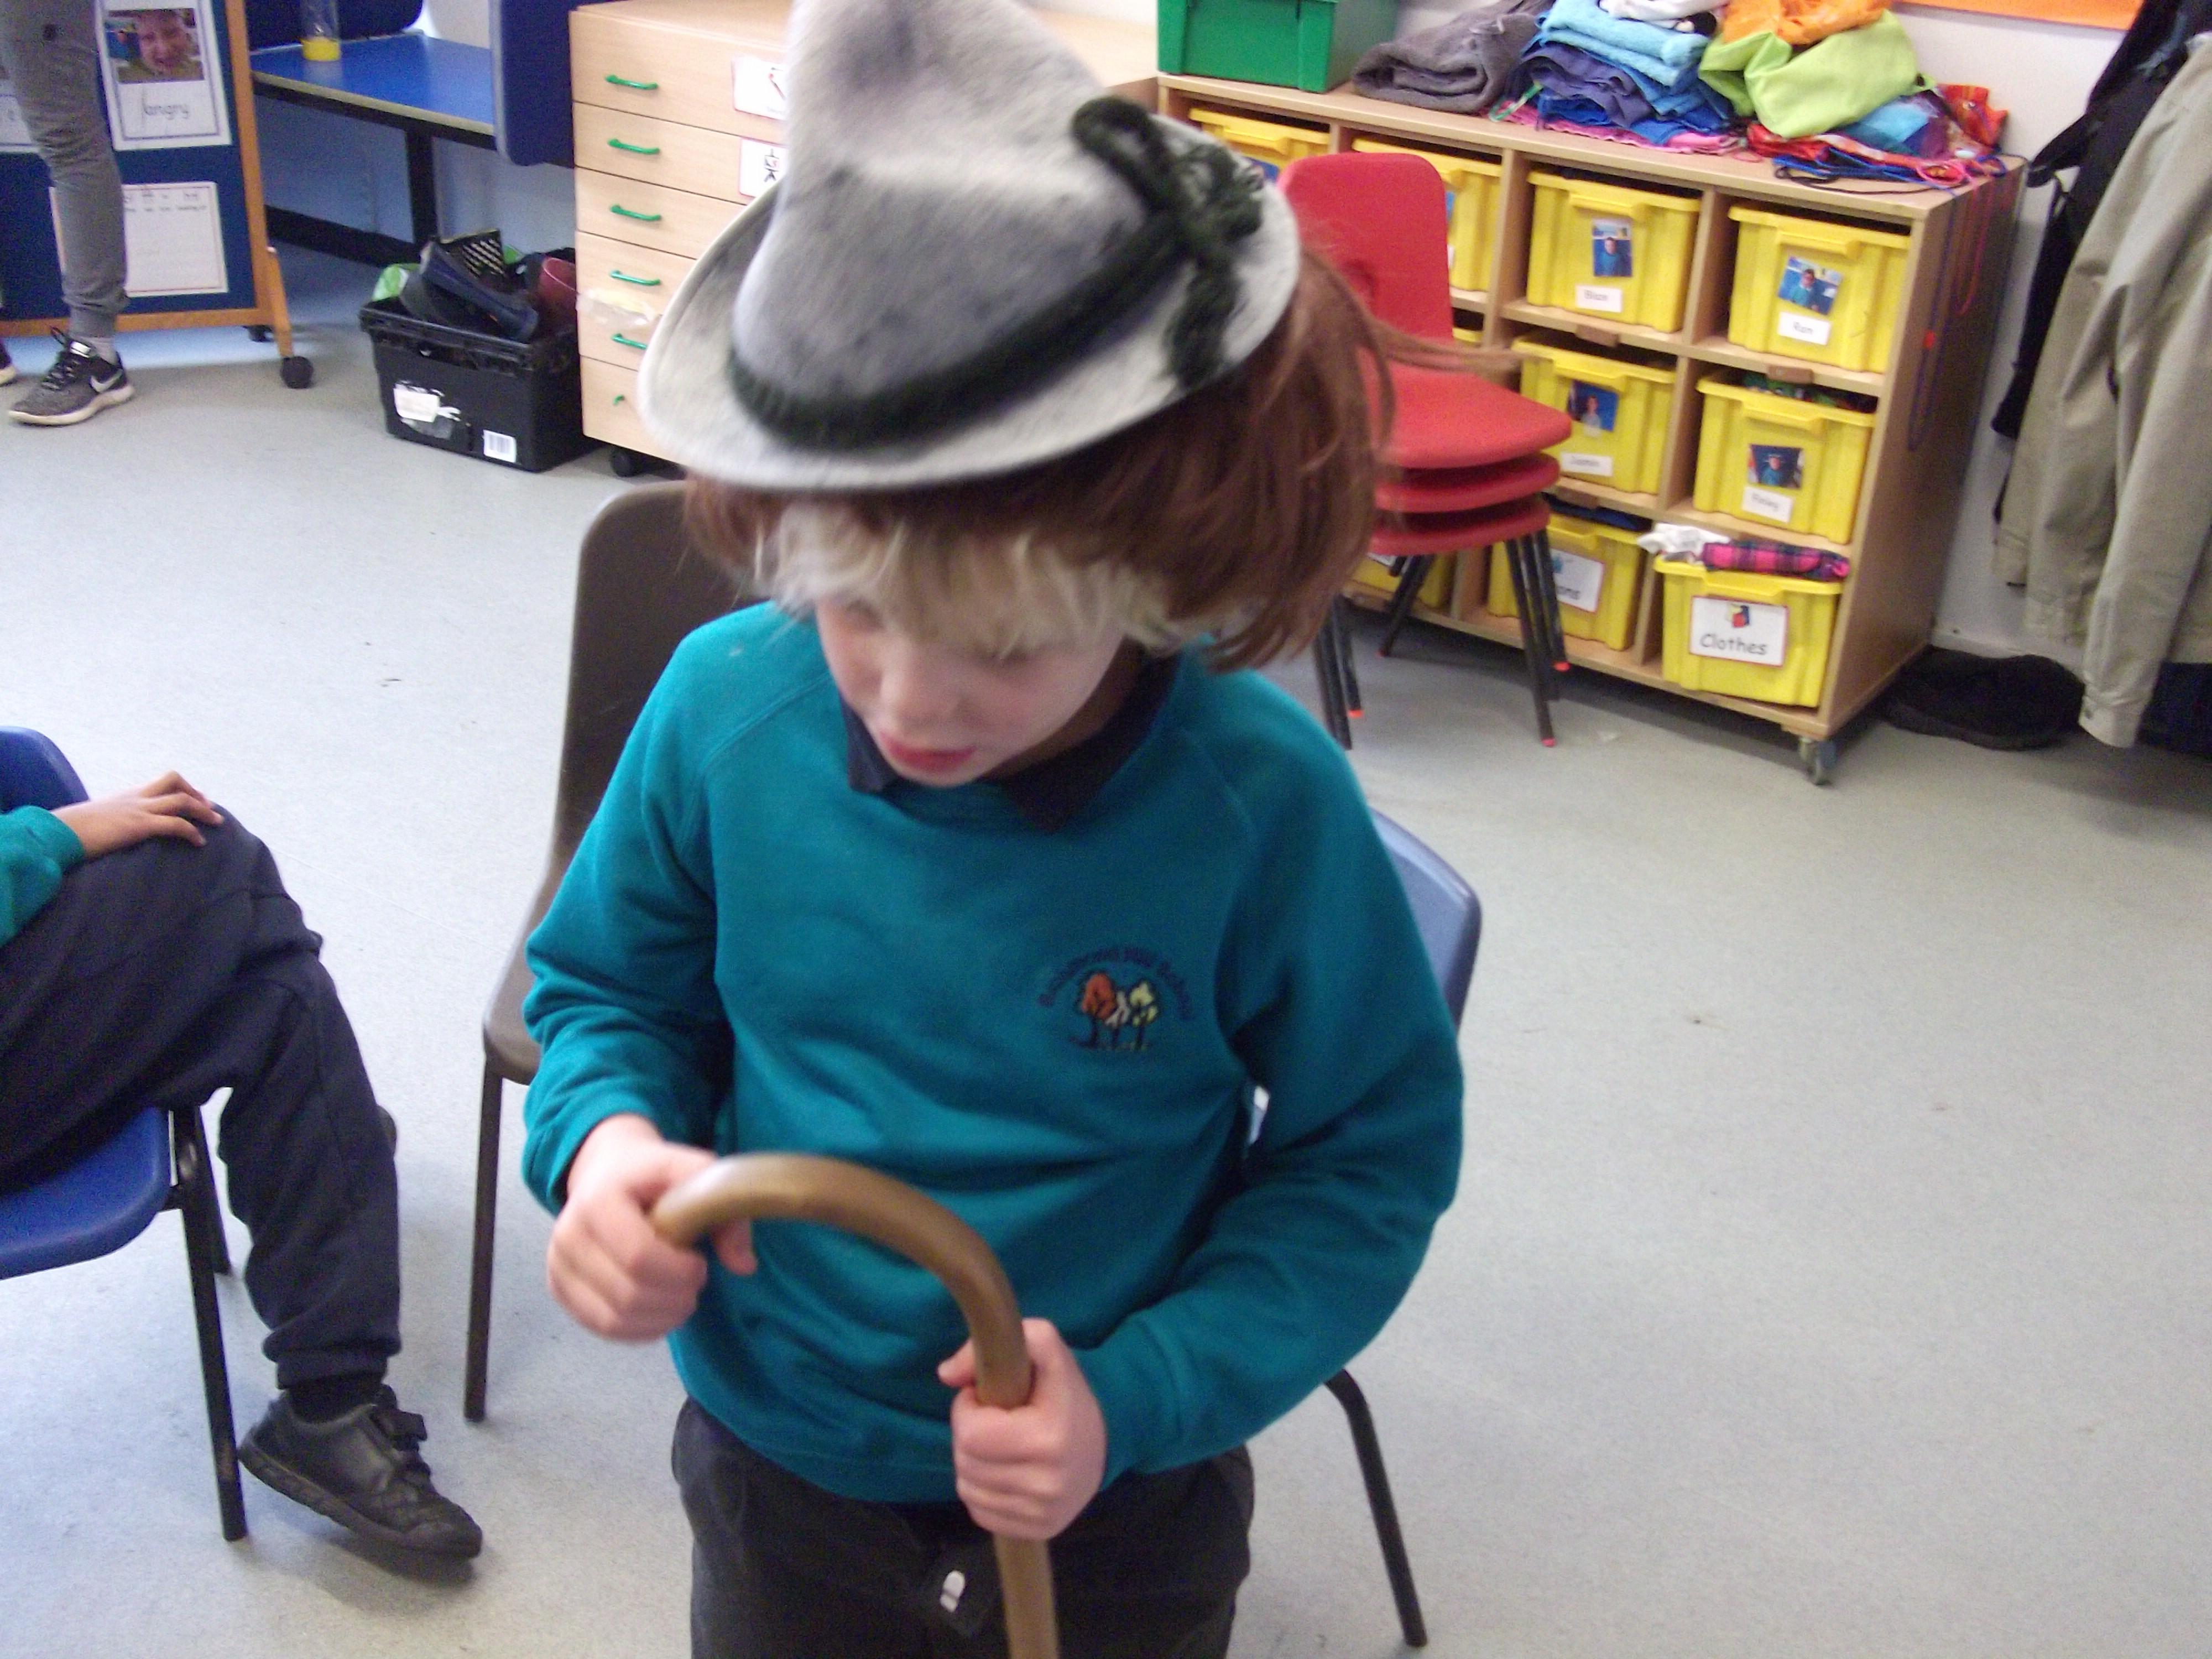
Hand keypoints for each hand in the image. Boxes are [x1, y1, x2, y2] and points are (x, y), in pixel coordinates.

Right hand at [53, 773, 222, 859]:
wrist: (56, 833)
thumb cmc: (69, 831)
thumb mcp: (94, 821)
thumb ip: (109, 821)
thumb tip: (111, 832)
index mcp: (124, 795)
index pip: (158, 783)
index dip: (180, 788)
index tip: (194, 798)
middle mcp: (134, 797)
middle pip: (173, 781)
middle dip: (196, 793)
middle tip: (210, 808)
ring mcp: (137, 809)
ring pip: (181, 801)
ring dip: (203, 811)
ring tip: (217, 823)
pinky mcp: (138, 825)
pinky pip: (175, 824)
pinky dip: (191, 832)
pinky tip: (199, 842)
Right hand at [547, 1114, 753, 1341]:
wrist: (605, 1172)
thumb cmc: (652, 1173)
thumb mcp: (693, 1171)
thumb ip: (725, 1209)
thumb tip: (744, 1265)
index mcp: (597, 1201)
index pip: (638, 1256)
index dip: (678, 1271)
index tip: (701, 1264)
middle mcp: (567, 1236)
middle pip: (627, 1294)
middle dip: (674, 1299)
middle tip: (695, 1284)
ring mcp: (558, 1266)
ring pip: (613, 1319)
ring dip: (659, 1319)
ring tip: (681, 1300)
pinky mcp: (559, 1289)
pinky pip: (601, 1328)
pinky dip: (639, 1330)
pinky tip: (661, 1312)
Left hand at [939, 1319, 1106, 1540]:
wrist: (1106, 1438)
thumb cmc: (1066, 1391)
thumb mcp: (1041, 1345)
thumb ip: (990, 1345)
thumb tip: (946, 1374)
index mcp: (1048, 1439)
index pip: (971, 1435)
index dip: (967, 1410)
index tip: (985, 1399)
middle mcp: (1047, 1484)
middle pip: (966, 1463)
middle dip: (969, 1435)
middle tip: (992, 1421)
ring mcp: (1042, 1513)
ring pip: (968, 1490)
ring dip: (972, 1463)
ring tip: (997, 1445)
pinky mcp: (1037, 1530)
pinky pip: (980, 1513)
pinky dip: (982, 1490)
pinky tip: (1002, 1471)